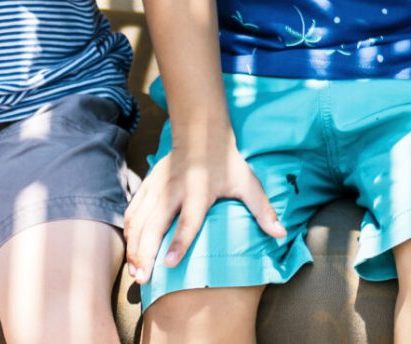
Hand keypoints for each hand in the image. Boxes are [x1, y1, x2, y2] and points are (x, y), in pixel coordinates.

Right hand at [122, 138, 283, 282]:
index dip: (179, 242)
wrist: (200, 131)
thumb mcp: (248, 183)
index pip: (188, 220)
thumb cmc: (227, 162)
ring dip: (134, 248)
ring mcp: (157, 187)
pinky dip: (128, 234)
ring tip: (134, 273)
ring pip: (138, 220)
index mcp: (200, 191)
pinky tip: (130, 252)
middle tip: (142, 278)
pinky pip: (132, 212)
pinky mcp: (147, 185)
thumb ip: (263, 210)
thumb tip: (281, 234)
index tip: (170, 263)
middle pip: (154, 224)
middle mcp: (174, 190)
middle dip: (146, 253)